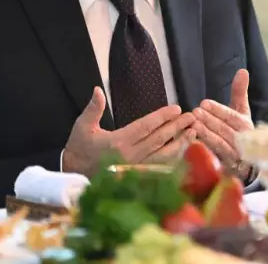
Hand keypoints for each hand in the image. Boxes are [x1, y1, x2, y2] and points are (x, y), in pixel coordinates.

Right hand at [62, 87, 196, 175]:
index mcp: (118, 143)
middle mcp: (130, 157)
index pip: (145, 127)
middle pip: (159, 140)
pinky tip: (185, 151)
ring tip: (194, 132)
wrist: (73, 175)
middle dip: (177, 127)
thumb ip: (93, 108)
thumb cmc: (79, 148)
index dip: (162, 117)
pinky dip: (174, 160)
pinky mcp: (138, 178)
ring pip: (163, 156)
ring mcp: (135, 170)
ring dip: (181, 144)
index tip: (176, 108)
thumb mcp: (82, 126)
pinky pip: (160, 169)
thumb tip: (97, 89)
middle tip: (192, 116)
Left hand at [192, 69, 253, 167]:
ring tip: (192, 124)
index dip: (218, 110)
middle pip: (225, 129)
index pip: (232, 116)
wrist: (248, 160)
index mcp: (247, 125)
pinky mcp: (227, 165)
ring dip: (206, 133)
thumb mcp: (241, 110)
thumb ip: (239, 91)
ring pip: (219, 143)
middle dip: (210, 120)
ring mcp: (235, 154)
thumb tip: (242, 70)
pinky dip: (204, 149)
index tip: (204, 103)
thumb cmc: (240, 130)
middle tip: (194, 112)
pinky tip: (192, 142)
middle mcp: (243, 140)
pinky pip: (215, 157)